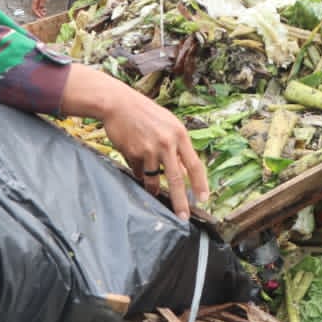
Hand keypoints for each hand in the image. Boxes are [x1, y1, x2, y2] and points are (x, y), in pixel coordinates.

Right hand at [97, 83, 209, 219]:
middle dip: (180, 201)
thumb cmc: (145, 113)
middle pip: (177, 179)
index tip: (203, 199)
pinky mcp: (134, 153)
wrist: (118, 103)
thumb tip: (184, 171)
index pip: (194, 164)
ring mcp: (149, 149)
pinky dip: (138, 170)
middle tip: (183, 217)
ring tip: (152, 190)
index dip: (200, 184)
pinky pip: (138, 171)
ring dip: (153, 188)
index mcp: (179, 134)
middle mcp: (167, 142)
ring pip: (154, 180)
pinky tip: (133, 156)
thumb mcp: (168, 124)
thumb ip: (177, 145)